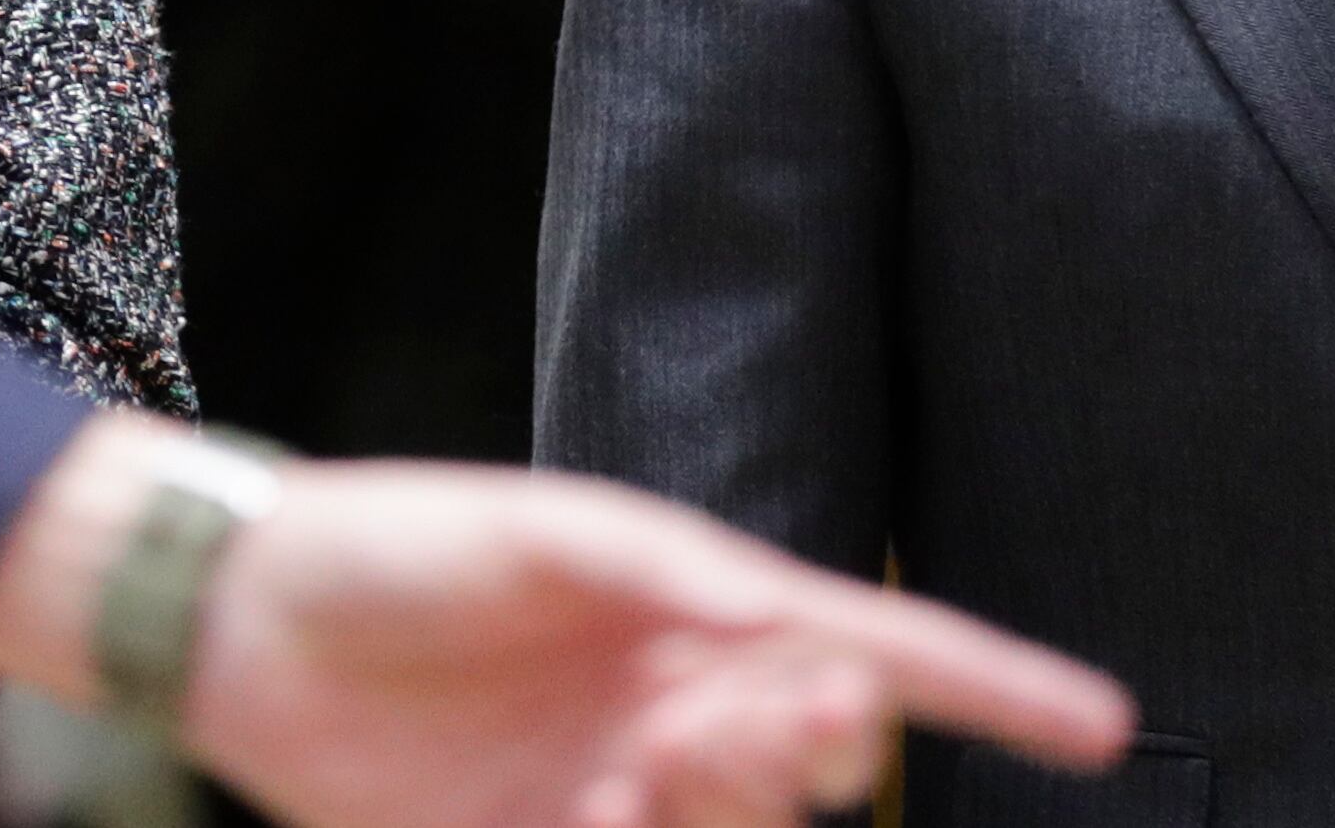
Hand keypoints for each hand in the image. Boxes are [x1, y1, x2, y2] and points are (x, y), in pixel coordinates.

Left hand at [0, 415, 1134, 827]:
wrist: (236, 615)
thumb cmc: (391, 543)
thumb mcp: (538, 535)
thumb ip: (668, 572)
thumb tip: (789, 616)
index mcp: (687, 612)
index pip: (862, 650)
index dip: (983, 684)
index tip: (1098, 720)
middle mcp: (668, 708)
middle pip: (810, 759)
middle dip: (806, 751)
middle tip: (715, 723)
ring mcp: (610, 791)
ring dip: (720, 809)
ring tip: (630, 777)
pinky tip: (594, 814)